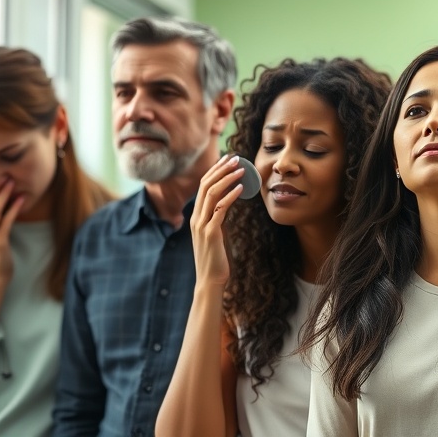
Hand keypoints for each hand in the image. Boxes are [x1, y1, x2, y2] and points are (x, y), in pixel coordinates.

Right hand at [191, 155, 245, 287]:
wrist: (210, 280)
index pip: (203, 186)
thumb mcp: (217, 233)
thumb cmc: (216, 258)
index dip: (215, 170)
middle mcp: (196, 217)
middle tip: (236, 157)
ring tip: (241, 169)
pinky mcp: (211, 233)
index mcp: (196, 216)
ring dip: (227, 178)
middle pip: (205, 185)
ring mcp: (202, 224)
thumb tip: (230, 201)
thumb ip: (219, 217)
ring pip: (211, 193)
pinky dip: (230, 196)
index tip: (228, 159)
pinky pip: (220, 209)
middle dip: (221, 169)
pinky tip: (241, 188)